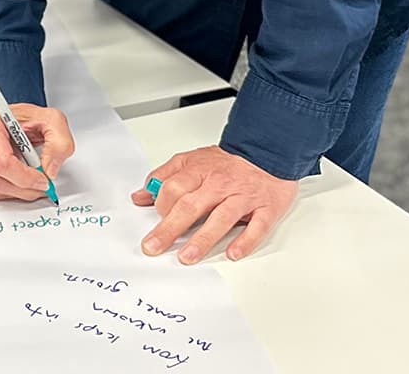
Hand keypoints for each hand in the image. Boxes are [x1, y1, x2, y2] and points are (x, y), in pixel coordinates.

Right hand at [0, 103, 72, 201]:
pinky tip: (17, 178)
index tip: (43, 180)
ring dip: (18, 191)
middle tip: (42, 185)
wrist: (13, 121)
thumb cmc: (27, 120)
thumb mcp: (53, 121)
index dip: (26, 177)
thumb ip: (59, 143)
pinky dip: (8, 191)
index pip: (3, 162)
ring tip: (31, 179)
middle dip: (26, 188)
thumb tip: (49, 169)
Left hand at [133, 145, 298, 262]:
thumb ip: (164, 178)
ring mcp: (243, 197)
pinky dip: (246, 240)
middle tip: (154, 246)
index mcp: (200, 171)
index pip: (173, 188)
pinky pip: (257, 226)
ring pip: (222, 218)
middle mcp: (220, 184)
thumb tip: (140, 196)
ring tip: (187, 257)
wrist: (268, 152)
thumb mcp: (190, 161)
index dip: (161, 205)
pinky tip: (233, 253)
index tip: (154, 220)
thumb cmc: (227, 163)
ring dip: (203, 239)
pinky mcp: (266, 208)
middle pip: (191, 206)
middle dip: (170, 228)